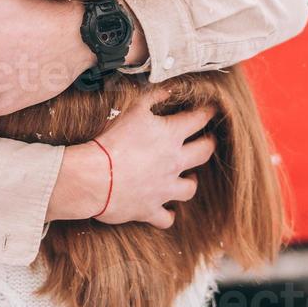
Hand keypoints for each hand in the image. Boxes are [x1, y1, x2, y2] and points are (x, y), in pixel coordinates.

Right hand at [48, 96, 215, 227]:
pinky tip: (167, 211)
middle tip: (209, 140)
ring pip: (189, 188)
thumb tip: (171, 88)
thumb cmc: (112, 140)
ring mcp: (164, 189)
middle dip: (209, 144)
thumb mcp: (133, 110)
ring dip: (191, 182)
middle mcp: (174, 163)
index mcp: (170, 136)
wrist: (95, 177)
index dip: (207, 112)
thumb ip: (154, 97)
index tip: (212, 109)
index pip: (198, 120)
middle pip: (204, 153)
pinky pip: (166, 218)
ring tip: (191, 178)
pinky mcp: (150, 209)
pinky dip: (167, 214)